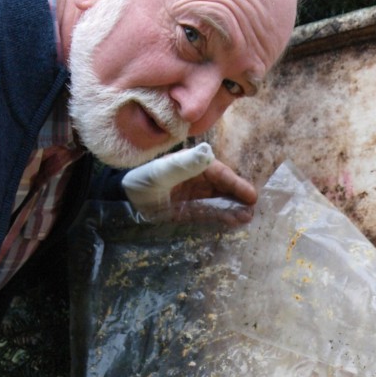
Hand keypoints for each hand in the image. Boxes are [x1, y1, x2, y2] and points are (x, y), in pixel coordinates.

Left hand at [122, 143, 256, 222]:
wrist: (123, 199)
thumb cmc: (141, 179)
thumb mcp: (162, 171)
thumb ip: (184, 164)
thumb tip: (207, 153)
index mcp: (192, 165)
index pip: (219, 173)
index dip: (235, 184)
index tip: (250, 195)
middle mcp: (196, 179)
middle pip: (222, 188)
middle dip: (237, 197)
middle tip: (252, 209)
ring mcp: (193, 196)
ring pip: (218, 202)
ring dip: (232, 209)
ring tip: (246, 219)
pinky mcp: (187, 212)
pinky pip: (208, 214)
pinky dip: (221, 218)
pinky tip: (233, 223)